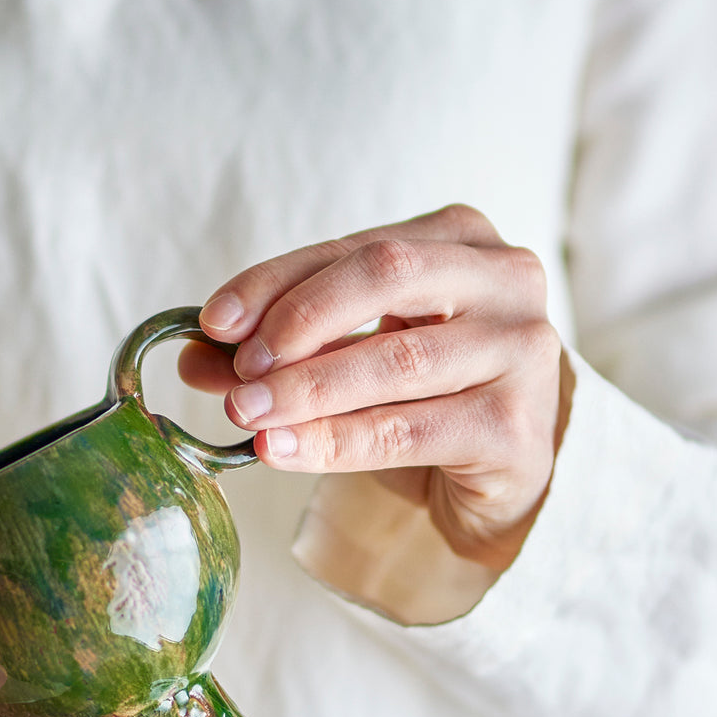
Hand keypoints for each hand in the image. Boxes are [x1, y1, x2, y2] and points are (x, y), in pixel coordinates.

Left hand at [181, 204, 569, 571]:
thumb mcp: (351, 359)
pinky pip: (408, 430)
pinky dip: (336, 441)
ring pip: (396, 360)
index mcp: (460, 238)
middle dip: (298, 321)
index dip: (276, 280)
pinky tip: (282, 449)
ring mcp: (522, 350)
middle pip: (386, 275)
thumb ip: (282, 349)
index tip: (213, 320)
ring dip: (308, 389)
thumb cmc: (427, 400)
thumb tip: (195, 354)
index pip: (354, 248)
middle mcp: (505, 278)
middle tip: (240, 369)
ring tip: (247, 413)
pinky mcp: (516, 426)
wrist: (502, 478)